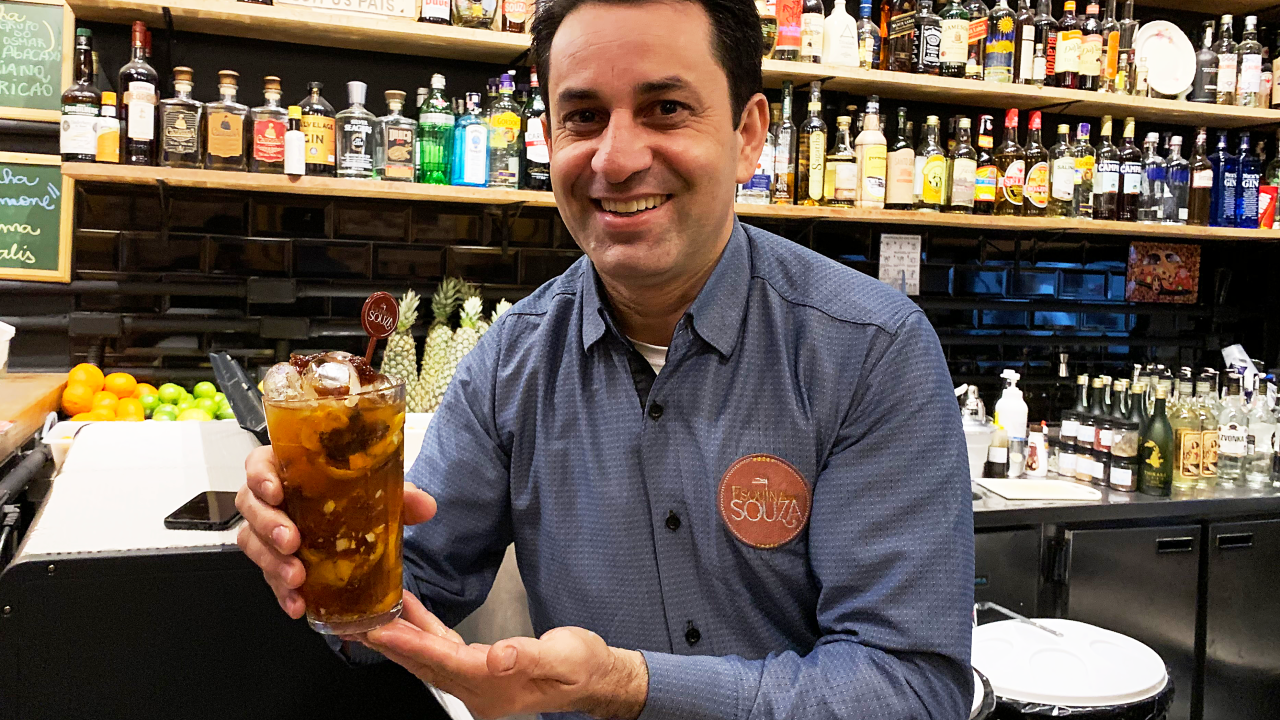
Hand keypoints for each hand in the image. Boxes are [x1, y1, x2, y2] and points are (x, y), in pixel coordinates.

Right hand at [235, 445, 437, 617]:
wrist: (356, 529)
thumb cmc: (354, 498)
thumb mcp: (379, 493)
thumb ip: (402, 496)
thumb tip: (426, 506)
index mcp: (289, 470)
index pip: (259, 464)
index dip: (260, 476)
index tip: (275, 491)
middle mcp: (272, 499)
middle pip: (251, 506)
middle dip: (268, 525)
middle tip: (292, 541)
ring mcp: (269, 532)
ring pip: (253, 543)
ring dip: (272, 562)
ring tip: (296, 578)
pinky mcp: (275, 562)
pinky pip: (269, 576)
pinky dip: (282, 593)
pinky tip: (298, 604)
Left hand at [355, 592, 647, 719]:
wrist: (596, 677)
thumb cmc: (584, 667)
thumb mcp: (565, 659)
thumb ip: (530, 656)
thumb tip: (499, 655)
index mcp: (496, 686)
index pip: (445, 664)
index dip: (413, 645)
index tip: (382, 629)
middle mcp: (479, 688)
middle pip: (425, 664)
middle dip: (390, 643)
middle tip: (356, 622)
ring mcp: (477, 680)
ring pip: (428, 657)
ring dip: (400, 636)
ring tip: (372, 612)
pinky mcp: (480, 667)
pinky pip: (442, 647)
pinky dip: (422, 629)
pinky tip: (410, 609)